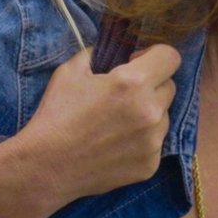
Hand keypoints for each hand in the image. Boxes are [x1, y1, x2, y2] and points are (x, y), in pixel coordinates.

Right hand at [15, 45, 180, 205]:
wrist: (46, 166)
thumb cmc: (56, 115)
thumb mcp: (71, 71)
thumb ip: (100, 54)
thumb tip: (116, 51)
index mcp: (133, 83)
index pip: (171, 57)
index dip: (154, 55)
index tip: (136, 63)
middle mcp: (150, 112)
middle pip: (169, 86)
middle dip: (152, 84)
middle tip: (125, 94)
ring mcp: (153, 141)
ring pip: (164, 116)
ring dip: (148, 113)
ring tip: (117, 122)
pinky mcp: (150, 165)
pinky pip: (155, 143)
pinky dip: (142, 140)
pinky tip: (116, 144)